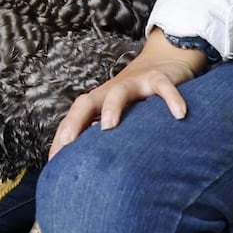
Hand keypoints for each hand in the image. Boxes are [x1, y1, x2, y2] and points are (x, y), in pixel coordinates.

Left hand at [48, 30, 206, 158]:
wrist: (165, 59)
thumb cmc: (139, 97)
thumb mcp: (121, 115)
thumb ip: (108, 137)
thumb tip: (97, 173)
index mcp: (99, 103)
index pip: (74, 119)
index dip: (62, 138)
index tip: (53, 163)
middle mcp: (112, 92)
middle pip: (87, 102)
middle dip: (75, 121)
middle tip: (68, 142)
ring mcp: (135, 83)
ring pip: (119, 92)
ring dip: (112, 107)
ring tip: (108, 126)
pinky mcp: (159, 78)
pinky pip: (164, 88)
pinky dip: (171, 99)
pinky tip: (179, 115)